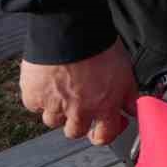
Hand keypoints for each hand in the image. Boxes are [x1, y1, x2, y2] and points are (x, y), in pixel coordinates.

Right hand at [19, 41, 137, 145]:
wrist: (71, 30)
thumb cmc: (100, 47)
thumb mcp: (125, 71)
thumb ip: (129, 94)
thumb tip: (133, 109)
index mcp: (104, 106)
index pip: (105, 136)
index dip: (105, 133)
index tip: (105, 126)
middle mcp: (79, 111)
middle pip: (75, 132)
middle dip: (78, 122)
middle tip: (79, 107)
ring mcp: (54, 105)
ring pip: (53, 121)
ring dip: (57, 109)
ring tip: (62, 89)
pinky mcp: (33, 96)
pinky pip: (34, 105)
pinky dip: (39, 97)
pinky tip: (46, 82)